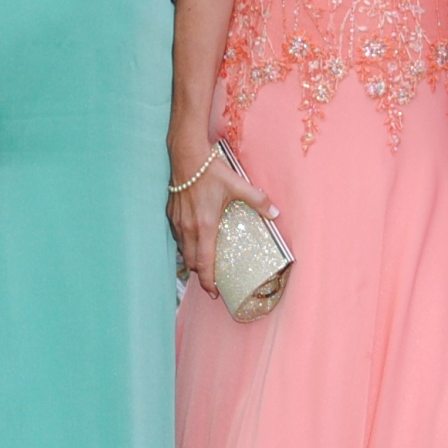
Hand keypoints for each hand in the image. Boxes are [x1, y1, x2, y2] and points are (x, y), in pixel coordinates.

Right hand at [167, 139, 274, 296]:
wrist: (185, 155)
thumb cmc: (210, 171)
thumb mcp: (238, 185)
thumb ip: (258, 200)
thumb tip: (275, 212)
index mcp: (205, 226)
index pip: (204, 263)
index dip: (208, 281)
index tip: (214, 292)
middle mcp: (189, 228)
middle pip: (192, 262)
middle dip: (201, 274)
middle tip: (212, 280)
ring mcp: (178, 221)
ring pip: (183, 250)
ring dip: (192, 259)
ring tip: (203, 262)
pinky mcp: (171, 213)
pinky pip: (178, 236)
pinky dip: (185, 244)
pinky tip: (194, 239)